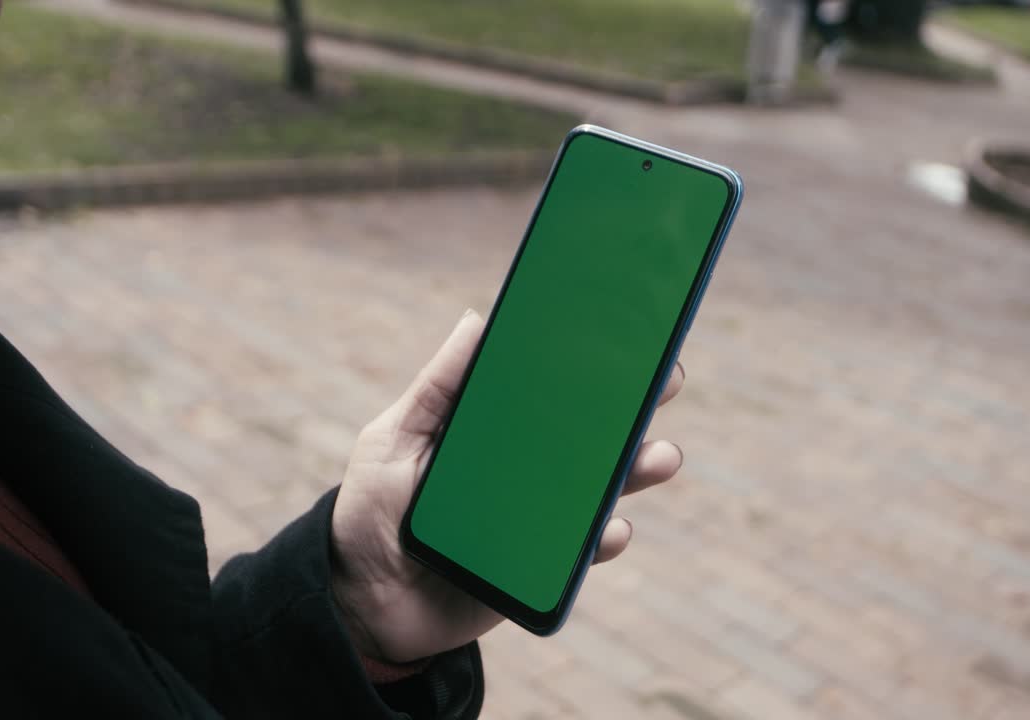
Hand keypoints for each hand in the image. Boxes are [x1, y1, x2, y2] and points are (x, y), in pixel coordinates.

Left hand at [329, 310, 684, 662]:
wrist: (362, 604)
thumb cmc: (370, 512)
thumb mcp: (392, 439)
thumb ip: (437, 387)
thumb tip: (476, 319)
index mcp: (494, 431)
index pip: (550, 389)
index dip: (590, 362)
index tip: (629, 330)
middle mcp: (525, 469)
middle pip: (590, 433)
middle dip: (634, 406)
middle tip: (667, 380)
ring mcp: (537, 517)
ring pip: (602, 488)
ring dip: (639, 469)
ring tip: (660, 456)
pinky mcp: (541, 567)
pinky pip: (584, 552)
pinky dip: (606, 538)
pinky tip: (613, 527)